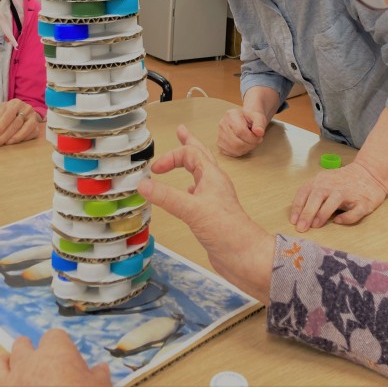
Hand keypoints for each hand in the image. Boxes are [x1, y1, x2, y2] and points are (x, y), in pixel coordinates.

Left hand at [0, 99, 40, 148]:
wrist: (24, 114)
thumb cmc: (9, 115)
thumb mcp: (0, 116)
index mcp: (15, 103)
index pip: (8, 114)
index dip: (1, 125)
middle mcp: (26, 108)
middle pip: (16, 123)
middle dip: (4, 135)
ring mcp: (33, 116)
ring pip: (25, 128)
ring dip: (14, 137)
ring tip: (5, 144)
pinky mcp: (37, 125)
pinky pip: (31, 133)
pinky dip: (23, 138)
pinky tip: (14, 142)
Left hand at [0, 329, 110, 386]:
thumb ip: (98, 376)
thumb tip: (101, 369)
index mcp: (57, 351)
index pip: (55, 336)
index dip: (59, 347)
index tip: (66, 359)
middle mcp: (31, 360)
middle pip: (23, 344)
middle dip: (29, 351)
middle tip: (39, 365)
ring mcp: (12, 378)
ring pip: (1, 360)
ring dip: (7, 362)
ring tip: (13, 367)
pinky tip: (3, 381)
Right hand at [138, 125, 273, 301]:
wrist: (244, 256)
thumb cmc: (226, 230)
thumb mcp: (191, 210)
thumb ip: (166, 196)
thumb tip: (143, 184)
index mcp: (212, 176)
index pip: (190, 153)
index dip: (171, 157)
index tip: (155, 170)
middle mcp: (214, 184)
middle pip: (201, 156)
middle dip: (189, 143)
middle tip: (181, 131)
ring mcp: (214, 198)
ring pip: (201, 173)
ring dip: (190, 163)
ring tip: (183, 158)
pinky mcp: (212, 214)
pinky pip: (199, 192)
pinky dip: (190, 187)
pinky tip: (187, 192)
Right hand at [217, 107, 268, 156]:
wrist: (245, 120)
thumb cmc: (251, 119)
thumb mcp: (258, 118)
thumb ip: (260, 124)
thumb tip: (259, 132)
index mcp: (231, 115)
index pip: (240, 131)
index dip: (252, 138)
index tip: (259, 138)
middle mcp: (222, 124)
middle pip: (236, 142)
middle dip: (250, 145)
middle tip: (256, 141)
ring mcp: (220, 134)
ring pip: (234, 149)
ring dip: (246, 149)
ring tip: (250, 142)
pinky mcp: (220, 144)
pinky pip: (231, 153)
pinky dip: (240, 152)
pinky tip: (244, 145)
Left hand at [290, 162, 387, 231]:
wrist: (369, 173)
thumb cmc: (342, 182)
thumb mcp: (324, 183)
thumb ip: (312, 195)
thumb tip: (299, 217)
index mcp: (321, 181)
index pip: (305, 192)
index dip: (298, 207)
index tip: (294, 221)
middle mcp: (333, 185)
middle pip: (317, 195)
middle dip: (308, 212)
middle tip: (301, 228)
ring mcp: (349, 192)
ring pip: (334, 200)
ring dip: (323, 213)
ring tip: (316, 226)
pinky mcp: (363, 201)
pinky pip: (355, 210)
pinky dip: (347, 217)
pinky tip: (339, 222)